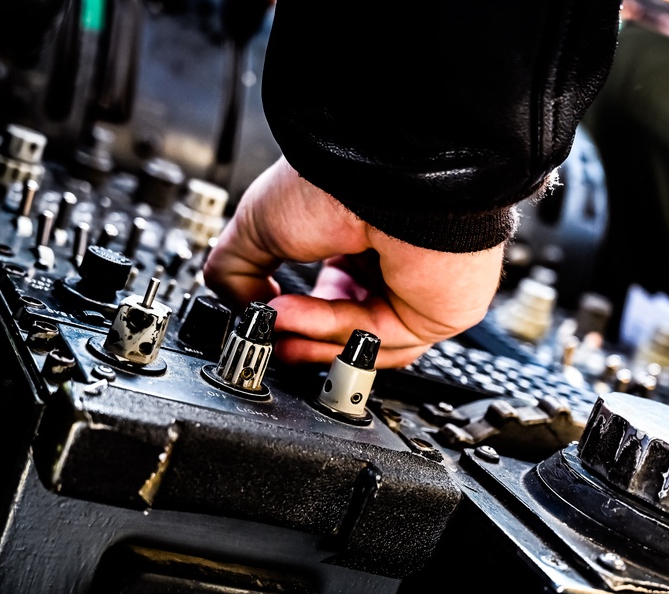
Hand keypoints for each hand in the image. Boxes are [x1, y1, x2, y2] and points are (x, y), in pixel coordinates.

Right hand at [202, 157, 505, 368]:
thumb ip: (235, 272)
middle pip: (342, 324)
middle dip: (298, 334)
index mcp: (359, 234)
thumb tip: (239, 309)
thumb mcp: (256, 223)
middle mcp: (390, 261)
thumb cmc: (334, 179)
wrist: (379, 177)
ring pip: (356, 340)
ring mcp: (413, 289)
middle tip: (265, 334)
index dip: (294, 312)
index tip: (264, 320)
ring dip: (307, 338)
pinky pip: (376, 341)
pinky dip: (329, 337)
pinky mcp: (432, 314)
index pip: (329, 290)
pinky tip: (294, 320)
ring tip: (273, 325)